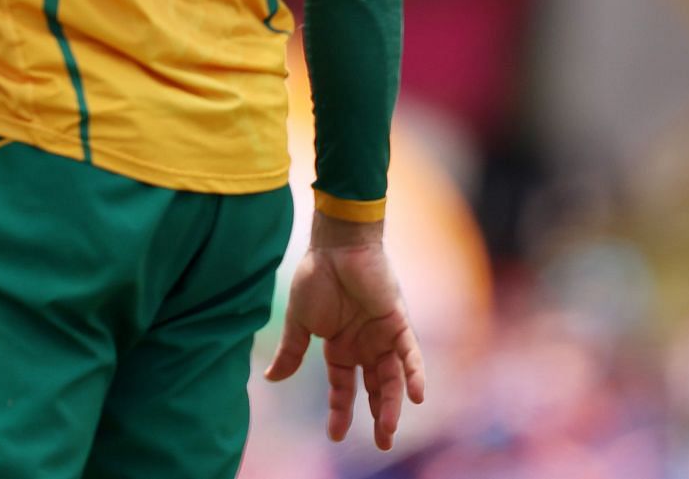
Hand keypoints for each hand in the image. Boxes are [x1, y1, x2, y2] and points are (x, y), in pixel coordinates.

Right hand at [264, 215, 424, 449]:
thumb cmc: (315, 277)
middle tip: (384, 443)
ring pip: (392, 377)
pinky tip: (416, 396)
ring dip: (393, 403)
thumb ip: (292, 352)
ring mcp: (382, 335)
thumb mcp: (300, 321)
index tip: (335, 436)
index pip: (343, 386)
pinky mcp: (397, 322)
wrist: (335, 245)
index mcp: (340, 346)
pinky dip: (414, 374)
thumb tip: (272, 378)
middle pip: (375, 388)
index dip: (340, 410)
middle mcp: (365, 345)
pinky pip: (410, 354)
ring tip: (389, 429)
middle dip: (380, 416)